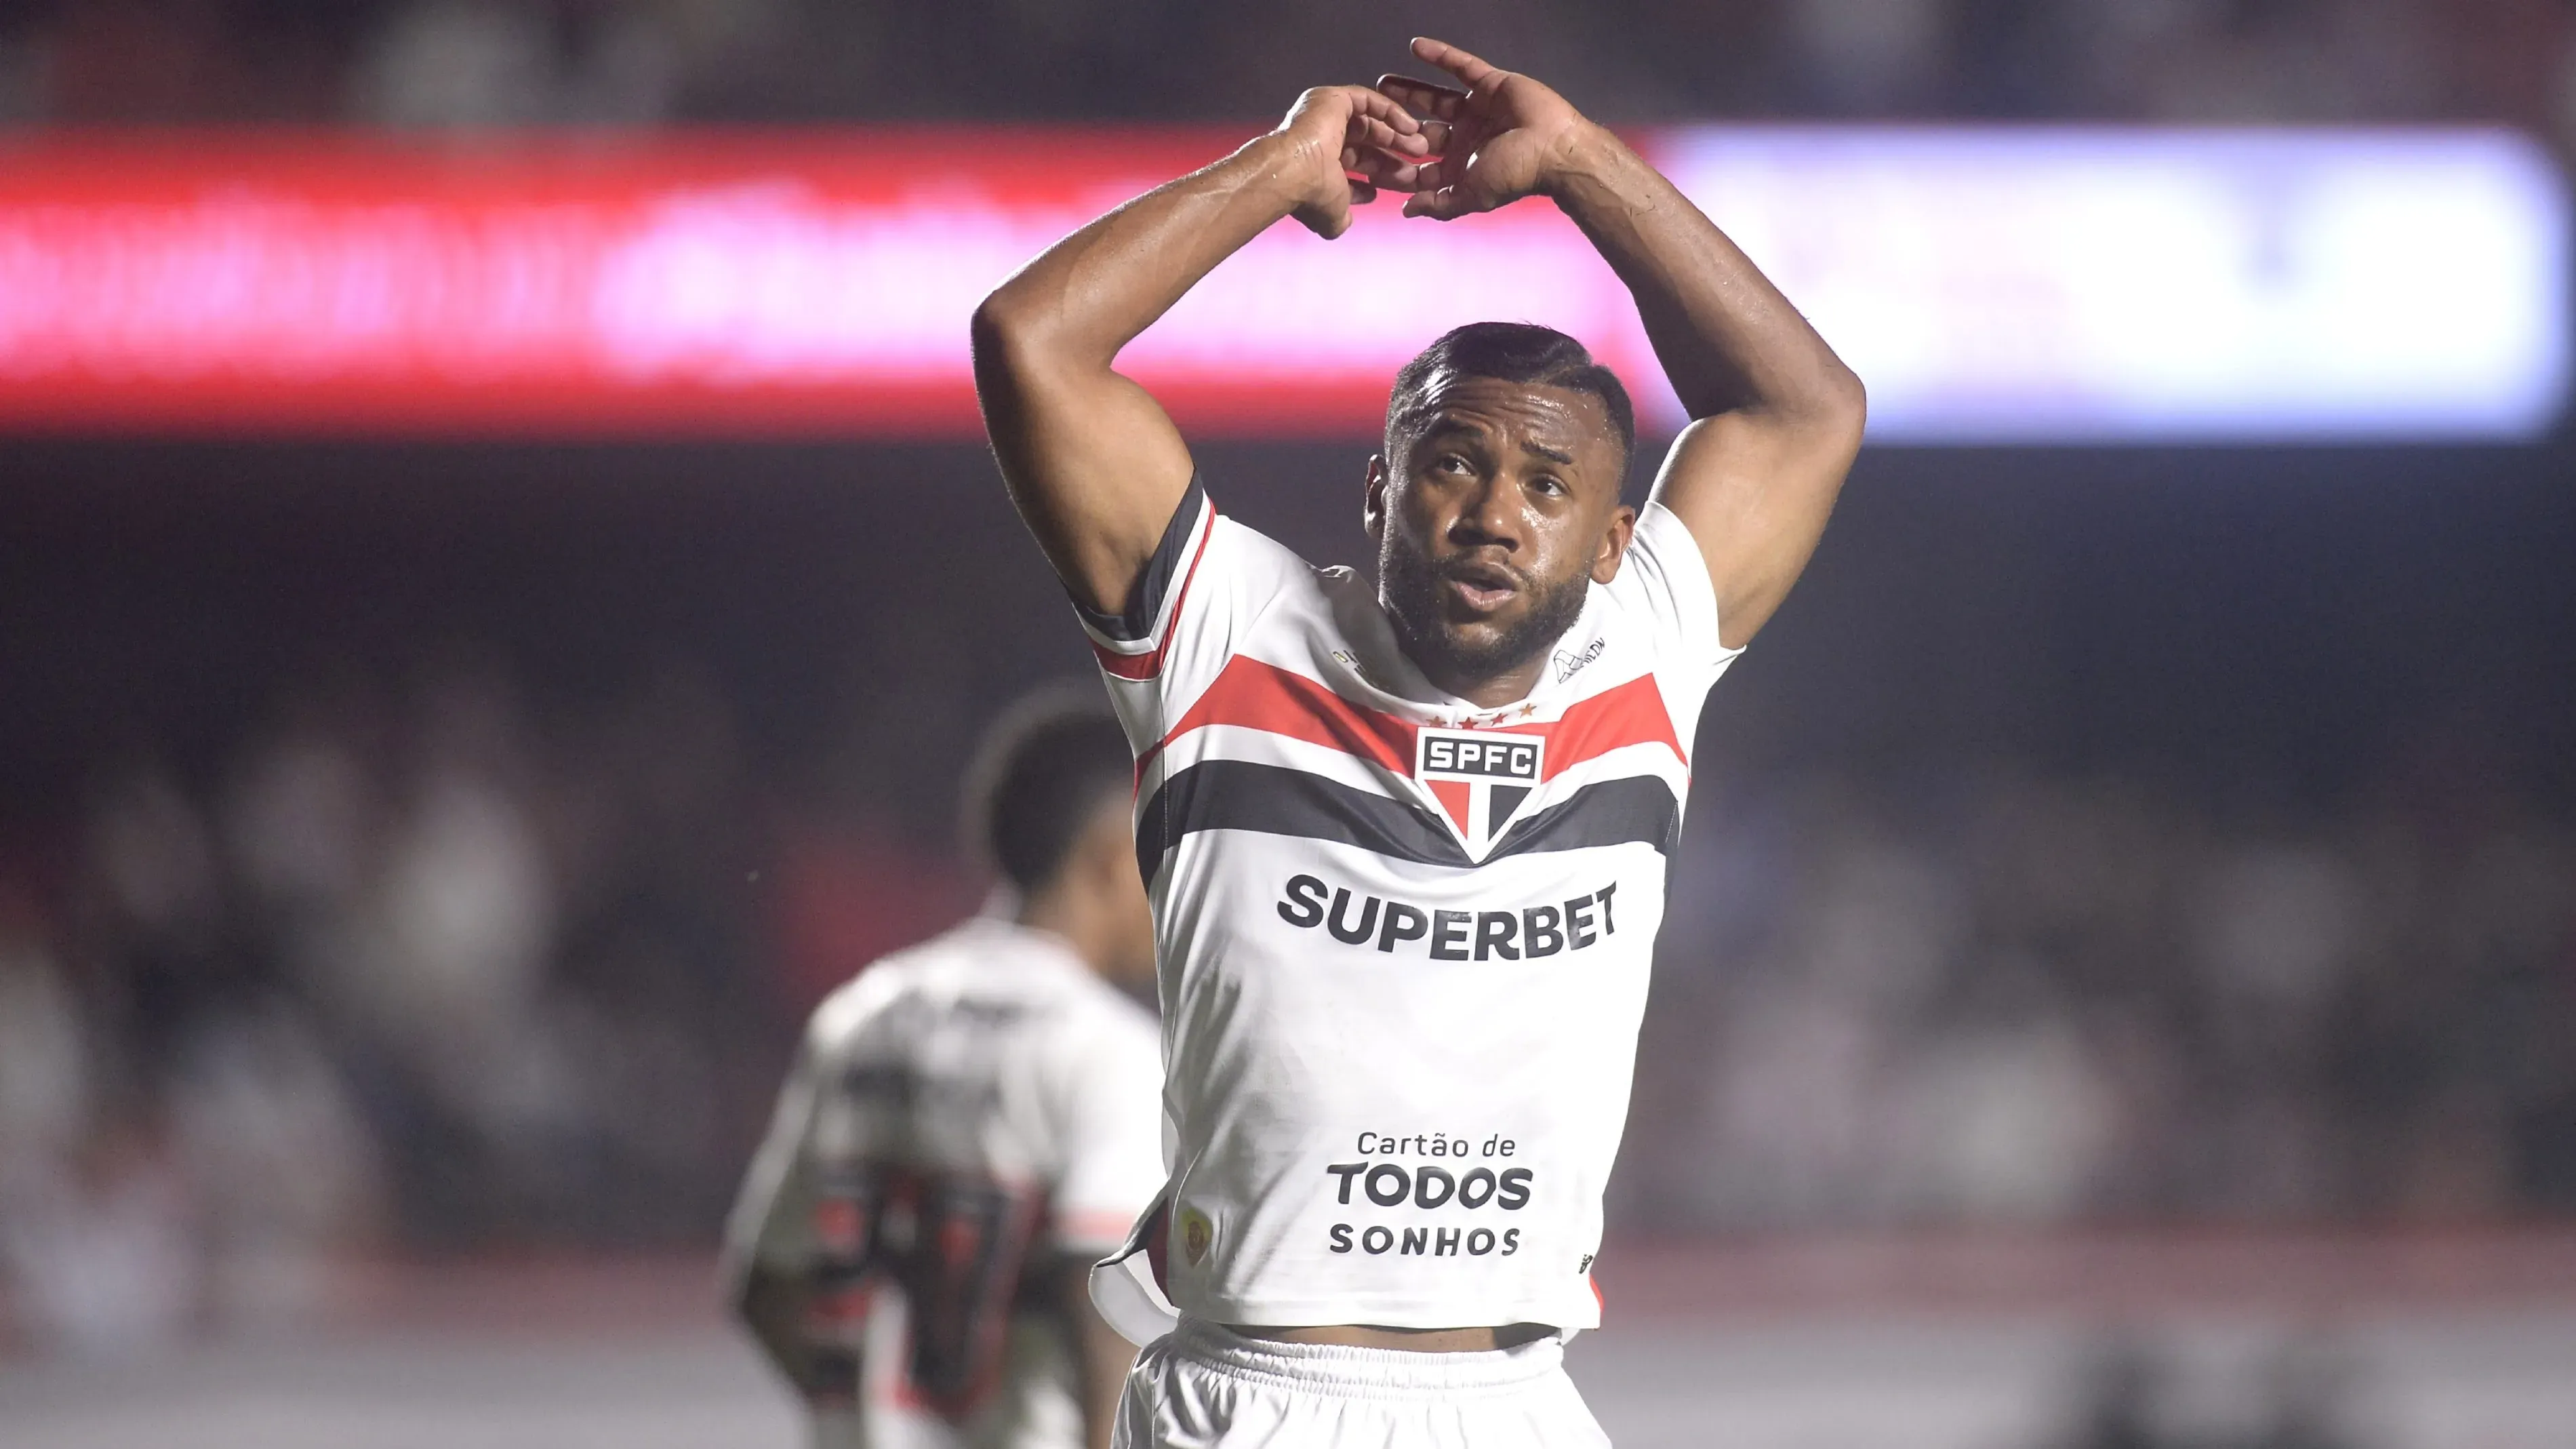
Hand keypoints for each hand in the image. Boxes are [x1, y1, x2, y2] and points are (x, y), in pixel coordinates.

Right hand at [1270, 85, 1429, 238]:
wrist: (1292, 172)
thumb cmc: (1311, 195)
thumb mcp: (1332, 214)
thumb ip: (1341, 219)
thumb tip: (1345, 224)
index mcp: (1319, 162)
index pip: (1355, 167)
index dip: (1379, 177)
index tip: (1401, 187)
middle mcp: (1321, 137)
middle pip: (1367, 145)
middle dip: (1393, 158)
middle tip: (1418, 167)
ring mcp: (1325, 116)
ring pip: (1370, 122)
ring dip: (1397, 136)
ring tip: (1420, 148)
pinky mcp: (1333, 99)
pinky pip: (1368, 100)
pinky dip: (1390, 112)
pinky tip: (1410, 127)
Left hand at [1374, 37, 1593, 220]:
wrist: (1555, 149)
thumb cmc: (1516, 174)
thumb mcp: (1471, 195)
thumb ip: (1439, 204)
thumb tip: (1405, 211)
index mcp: (1462, 166)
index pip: (1421, 166)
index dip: (1397, 164)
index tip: (1368, 160)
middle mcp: (1467, 138)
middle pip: (1423, 130)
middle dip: (1397, 126)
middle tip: (1368, 117)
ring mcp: (1478, 110)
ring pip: (1436, 98)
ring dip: (1409, 91)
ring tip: (1381, 84)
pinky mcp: (1490, 84)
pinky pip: (1461, 67)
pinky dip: (1440, 55)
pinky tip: (1415, 46)